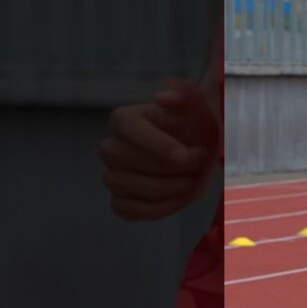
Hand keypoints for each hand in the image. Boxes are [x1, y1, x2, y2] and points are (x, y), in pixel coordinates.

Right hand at [100, 79, 217, 220]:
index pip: (130, 130)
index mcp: (123, 119)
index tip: (185, 155)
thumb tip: (163, 97)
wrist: (194, 151)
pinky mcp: (118, 200)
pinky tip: (177, 199)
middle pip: (128, 161)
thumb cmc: (191, 127)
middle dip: (168, 168)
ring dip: (166, 190)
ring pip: (128, 187)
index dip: (158, 145)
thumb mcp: (195, 108)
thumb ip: (184, 97)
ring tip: (190, 182)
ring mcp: (111, 175)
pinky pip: (127, 210)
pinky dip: (155, 209)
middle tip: (196, 166)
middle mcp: (110, 147)